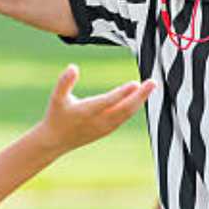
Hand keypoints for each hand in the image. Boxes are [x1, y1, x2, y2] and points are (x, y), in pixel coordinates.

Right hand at [36, 65, 155, 154]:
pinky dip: (134, 107)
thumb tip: (73, 67)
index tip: (135, 83)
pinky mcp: (108, 130)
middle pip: (124, 109)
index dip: (122, 93)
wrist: (56, 141)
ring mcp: (105, 127)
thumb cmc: (56, 116)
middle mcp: (99, 121)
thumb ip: (64, 82)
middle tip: (153, 82)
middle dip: (140, 95)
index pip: (108, 102)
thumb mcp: (56, 98)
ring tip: (151, 86)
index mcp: (86, 112)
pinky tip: (141, 97)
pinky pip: (125, 117)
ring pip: (127, 113)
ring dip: (140, 100)